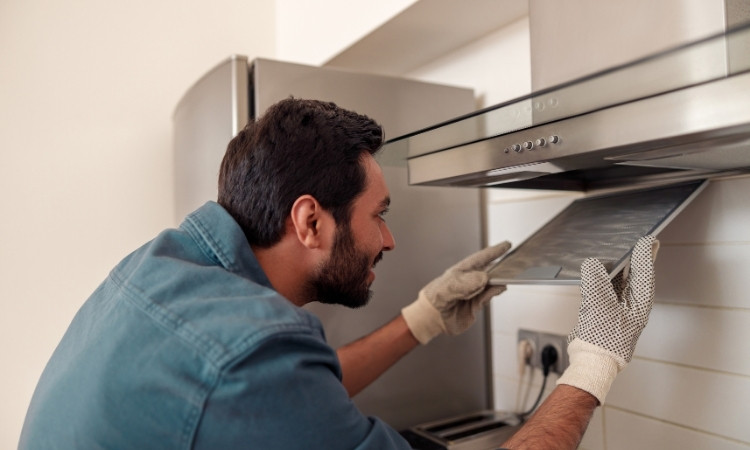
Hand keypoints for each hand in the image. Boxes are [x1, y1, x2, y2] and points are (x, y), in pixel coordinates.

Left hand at [401, 241, 510, 343]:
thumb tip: (483, 278)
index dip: (493, 252)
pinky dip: (496, 292)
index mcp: (461, 271)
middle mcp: (469, 281)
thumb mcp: (447, 288)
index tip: (506, 245)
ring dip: (499, 280)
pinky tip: (500, 288)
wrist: (431, 318)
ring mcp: (473, 293)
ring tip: (507, 277)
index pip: (480, 258)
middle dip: (500, 265)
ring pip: (490, 284)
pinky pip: (489, 296)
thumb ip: (464, 284)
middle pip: (488, 270)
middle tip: (512, 262)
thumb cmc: (434, 299)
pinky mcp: (476, 305)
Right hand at [557, 235, 659, 403]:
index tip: (646, 241)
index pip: (644, 276)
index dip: (644, 257)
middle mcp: (632, 308)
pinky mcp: (606, 316)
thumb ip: (596, 282)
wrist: (592, 364)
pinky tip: (602, 275)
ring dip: (623, 270)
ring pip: (623, 286)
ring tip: (624, 255)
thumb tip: (592, 264)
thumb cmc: (602, 341)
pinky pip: (609, 293)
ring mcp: (620, 312)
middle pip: (637, 279)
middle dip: (639, 262)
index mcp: (638, 306)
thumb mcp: (599, 306)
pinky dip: (607, 281)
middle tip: (644, 245)